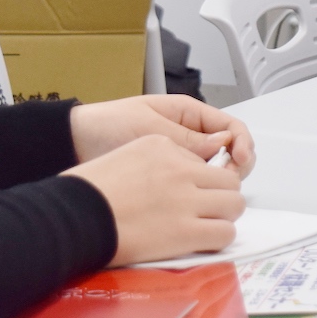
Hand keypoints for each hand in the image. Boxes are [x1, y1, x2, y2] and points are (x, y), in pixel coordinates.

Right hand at [66, 135, 244, 265]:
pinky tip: (203, 242)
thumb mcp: (122, 158)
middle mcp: (179, 168)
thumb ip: (154, 164)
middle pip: (228, 179)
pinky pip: (224, 232)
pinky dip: (219, 238)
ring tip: (207, 227)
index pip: (203, 159)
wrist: (71, 218)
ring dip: (224, 216)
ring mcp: (185, 199)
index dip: (200, 180)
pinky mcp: (186, 231)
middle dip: (222, 196)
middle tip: (208, 211)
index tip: (190, 194)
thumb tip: (174, 181)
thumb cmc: (85, 193)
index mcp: (162, 146)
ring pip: (234, 204)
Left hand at [69, 95, 255, 177]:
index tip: (240, 160)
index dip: (243, 143)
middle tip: (227, 184)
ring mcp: (181, 158)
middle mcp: (190, 136)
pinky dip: (200, 193)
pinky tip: (194, 202)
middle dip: (235, 167)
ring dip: (218, 183)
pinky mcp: (169, 178)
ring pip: (215, 172)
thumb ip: (185, 137)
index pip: (231, 127)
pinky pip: (194, 185)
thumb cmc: (107, 125)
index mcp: (189, 115)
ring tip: (210, 194)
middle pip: (230, 152)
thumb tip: (221, 145)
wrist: (73, 143)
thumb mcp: (148, 127)